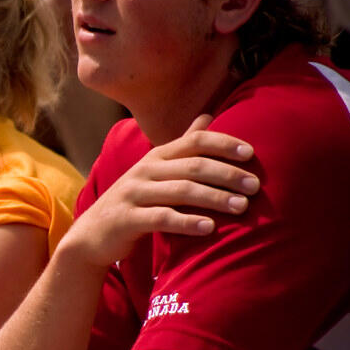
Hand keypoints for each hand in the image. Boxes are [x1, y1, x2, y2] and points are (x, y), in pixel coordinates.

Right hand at [68, 115, 259, 268]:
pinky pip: (161, 218)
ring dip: (214, 198)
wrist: (94, 234)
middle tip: (255, 186)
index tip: (250, 154)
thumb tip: (208, 115)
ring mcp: (134, 194)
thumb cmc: (135, 201)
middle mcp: (145, 170)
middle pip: (192, 166)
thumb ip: (182, 146)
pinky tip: (209, 228)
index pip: (194, 141)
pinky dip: (187, 222)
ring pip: (181, 191)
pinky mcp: (127, 219)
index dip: (223, 144)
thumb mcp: (156, 170)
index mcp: (156, 156)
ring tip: (242, 207)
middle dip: (227, 174)